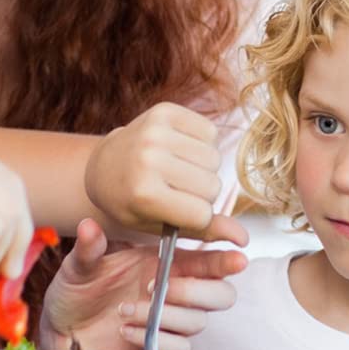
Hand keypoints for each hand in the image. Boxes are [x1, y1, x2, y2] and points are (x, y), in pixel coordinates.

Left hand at [40, 218, 245, 349]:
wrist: (61, 331)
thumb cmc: (76, 292)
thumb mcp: (79, 265)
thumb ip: (89, 247)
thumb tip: (89, 225)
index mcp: (166, 263)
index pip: (209, 260)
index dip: (228, 258)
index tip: (239, 255)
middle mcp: (176, 292)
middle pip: (221, 294)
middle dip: (198, 291)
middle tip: (161, 287)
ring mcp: (171, 322)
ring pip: (199, 322)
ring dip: (166, 314)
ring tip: (126, 309)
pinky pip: (180, 348)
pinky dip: (157, 338)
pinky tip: (127, 329)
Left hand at [84, 103, 247, 243]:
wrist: (104, 166)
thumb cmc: (133, 203)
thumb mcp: (160, 226)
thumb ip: (204, 231)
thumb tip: (244, 238)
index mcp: (144, 193)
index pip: (202, 213)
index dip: (197, 216)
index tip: (177, 211)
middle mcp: (149, 159)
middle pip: (212, 185)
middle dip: (201, 193)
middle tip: (176, 190)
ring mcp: (155, 131)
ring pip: (214, 158)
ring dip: (203, 168)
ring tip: (179, 170)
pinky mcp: (164, 111)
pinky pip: (210, 132)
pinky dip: (202, 144)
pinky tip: (182, 150)